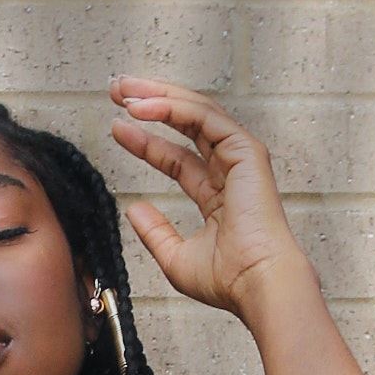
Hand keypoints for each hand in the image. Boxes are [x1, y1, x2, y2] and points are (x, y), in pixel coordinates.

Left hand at [108, 76, 315, 326]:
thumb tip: (133, 209)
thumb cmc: (228, 280)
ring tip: (123, 91)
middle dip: (151, 103)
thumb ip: (155, 233)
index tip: (117, 128)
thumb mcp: (176, 258)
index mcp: (217, 195)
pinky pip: (204, 117)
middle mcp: (229, 170)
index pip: (177, 158)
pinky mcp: (245, 150)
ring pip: (196, 112)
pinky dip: (173, 107)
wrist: (256, 283)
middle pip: (187, 124)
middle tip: (117, 90)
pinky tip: (143, 107)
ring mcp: (240, 157)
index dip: (147, 142)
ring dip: (158, 96)